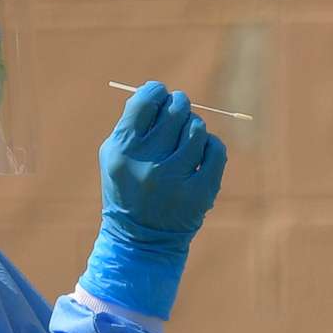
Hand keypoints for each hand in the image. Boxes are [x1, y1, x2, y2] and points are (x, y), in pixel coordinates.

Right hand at [82, 81, 228, 318]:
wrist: (141, 241)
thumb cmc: (129, 188)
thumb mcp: (116, 157)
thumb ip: (133, 123)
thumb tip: (160, 91)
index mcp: (122, 151)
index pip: (145, 102)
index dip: (156, 91)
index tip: (160, 94)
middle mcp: (148, 164)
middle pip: (175, 111)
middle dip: (179, 105)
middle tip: (179, 110)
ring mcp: (176, 179)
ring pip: (197, 128)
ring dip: (194, 127)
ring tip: (185, 139)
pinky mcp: (200, 192)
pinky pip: (216, 149)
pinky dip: (210, 146)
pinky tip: (200, 154)